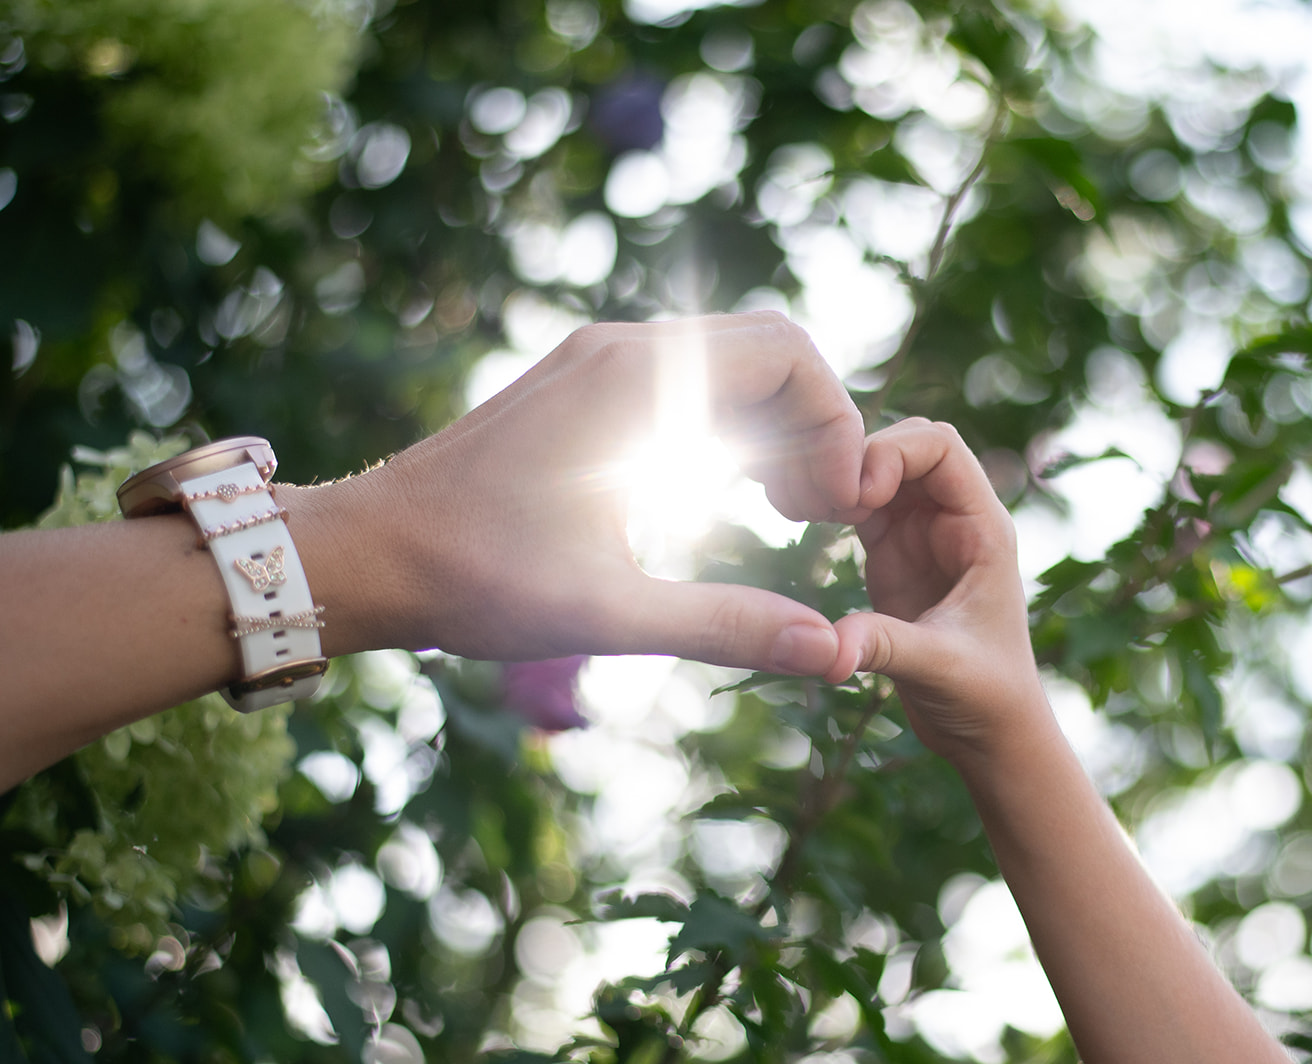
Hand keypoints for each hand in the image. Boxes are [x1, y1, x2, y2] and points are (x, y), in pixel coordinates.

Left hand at [302, 312, 865, 674]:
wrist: (367, 552)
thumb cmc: (475, 578)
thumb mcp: (610, 610)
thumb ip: (727, 623)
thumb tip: (831, 650)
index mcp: (639, 382)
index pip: (788, 356)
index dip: (839, 425)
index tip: (839, 508)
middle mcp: (623, 350)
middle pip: (770, 349)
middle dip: (818, 423)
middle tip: (822, 514)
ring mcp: (600, 362)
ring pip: (731, 361)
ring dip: (777, 425)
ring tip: (789, 510)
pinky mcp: (583, 386)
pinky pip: (689, 379)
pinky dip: (732, 424)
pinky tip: (735, 493)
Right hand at [824, 418, 1050, 765]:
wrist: (990, 733)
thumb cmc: (987, 697)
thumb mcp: (940, 668)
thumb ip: (886, 646)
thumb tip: (827, 647)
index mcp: (983, 528)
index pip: (942, 448)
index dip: (895, 452)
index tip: (858, 494)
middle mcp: (954, 520)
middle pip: (907, 444)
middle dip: (863, 456)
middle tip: (824, 500)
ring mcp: (922, 534)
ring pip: (880, 469)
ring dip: (845, 478)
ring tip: (808, 508)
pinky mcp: (893, 555)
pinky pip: (861, 504)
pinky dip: (834, 502)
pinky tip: (808, 521)